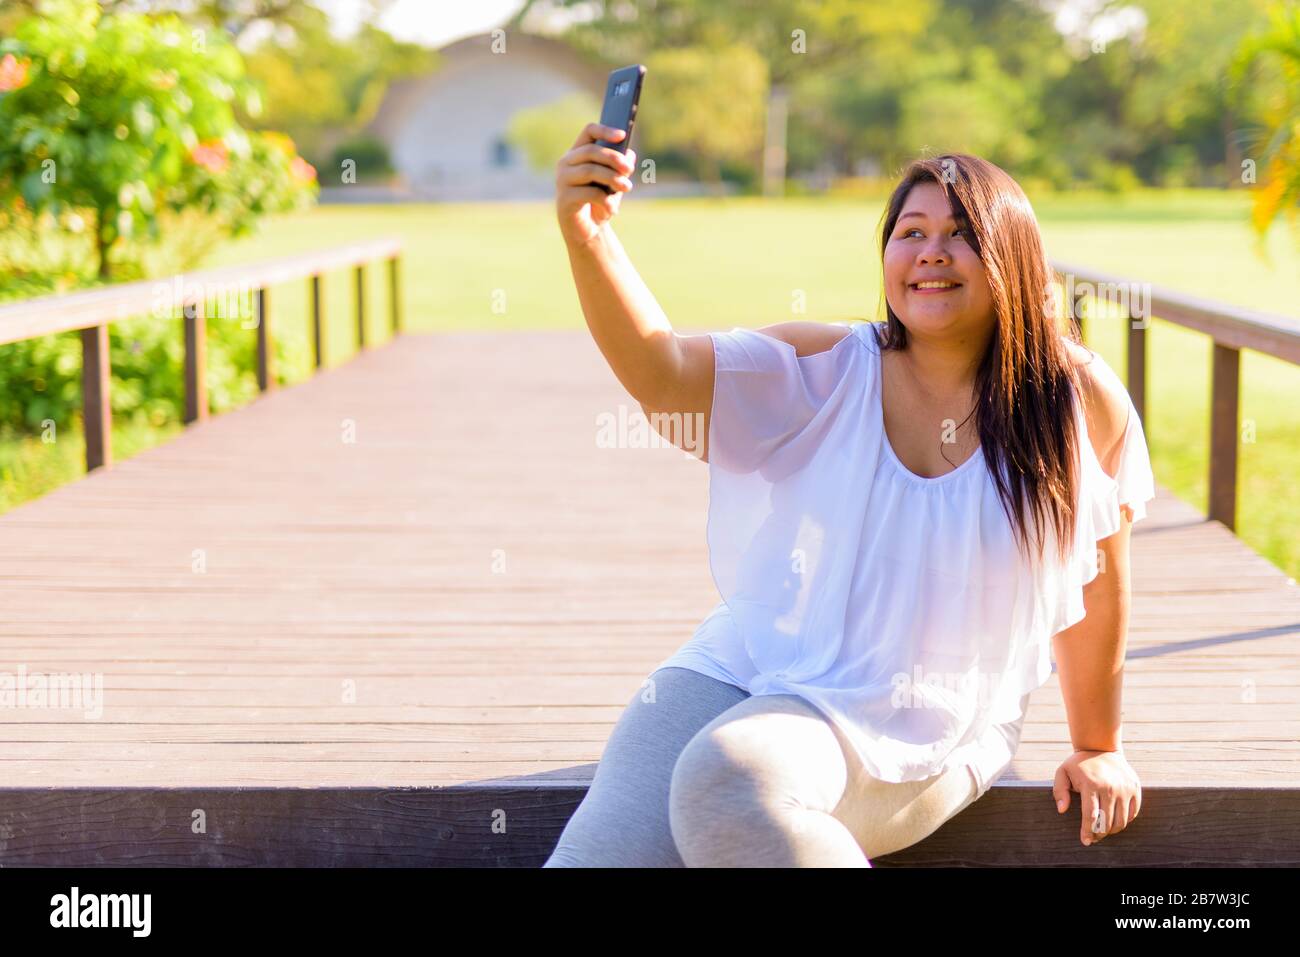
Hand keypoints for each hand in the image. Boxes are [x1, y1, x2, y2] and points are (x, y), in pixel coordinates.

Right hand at [555, 122, 636, 247]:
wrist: (587, 230)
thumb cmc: (599, 202)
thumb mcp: (614, 183)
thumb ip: (621, 168)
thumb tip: (630, 154)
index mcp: (577, 154)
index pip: (588, 132)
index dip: (605, 130)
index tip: (623, 135)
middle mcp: (566, 163)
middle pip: (591, 151)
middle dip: (613, 158)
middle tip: (630, 169)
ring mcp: (562, 180)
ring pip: (590, 170)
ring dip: (612, 178)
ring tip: (627, 188)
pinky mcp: (564, 198)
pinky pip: (589, 192)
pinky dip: (606, 200)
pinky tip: (613, 210)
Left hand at [1052, 749, 1141, 846]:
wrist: (1101, 748)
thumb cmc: (1079, 764)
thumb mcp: (1063, 772)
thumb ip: (1059, 791)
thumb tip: (1062, 810)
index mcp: (1091, 785)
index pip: (1090, 815)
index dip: (1088, 831)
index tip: (1086, 841)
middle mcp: (1109, 787)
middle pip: (1107, 821)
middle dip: (1099, 834)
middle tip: (1094, 838)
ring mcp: (1124, 788)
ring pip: (1121, 821)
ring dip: (1112, 831)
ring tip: (1104, 832)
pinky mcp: (1135, 788)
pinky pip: (1132, 813)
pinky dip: (1125, 821)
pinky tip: (1116, 822)